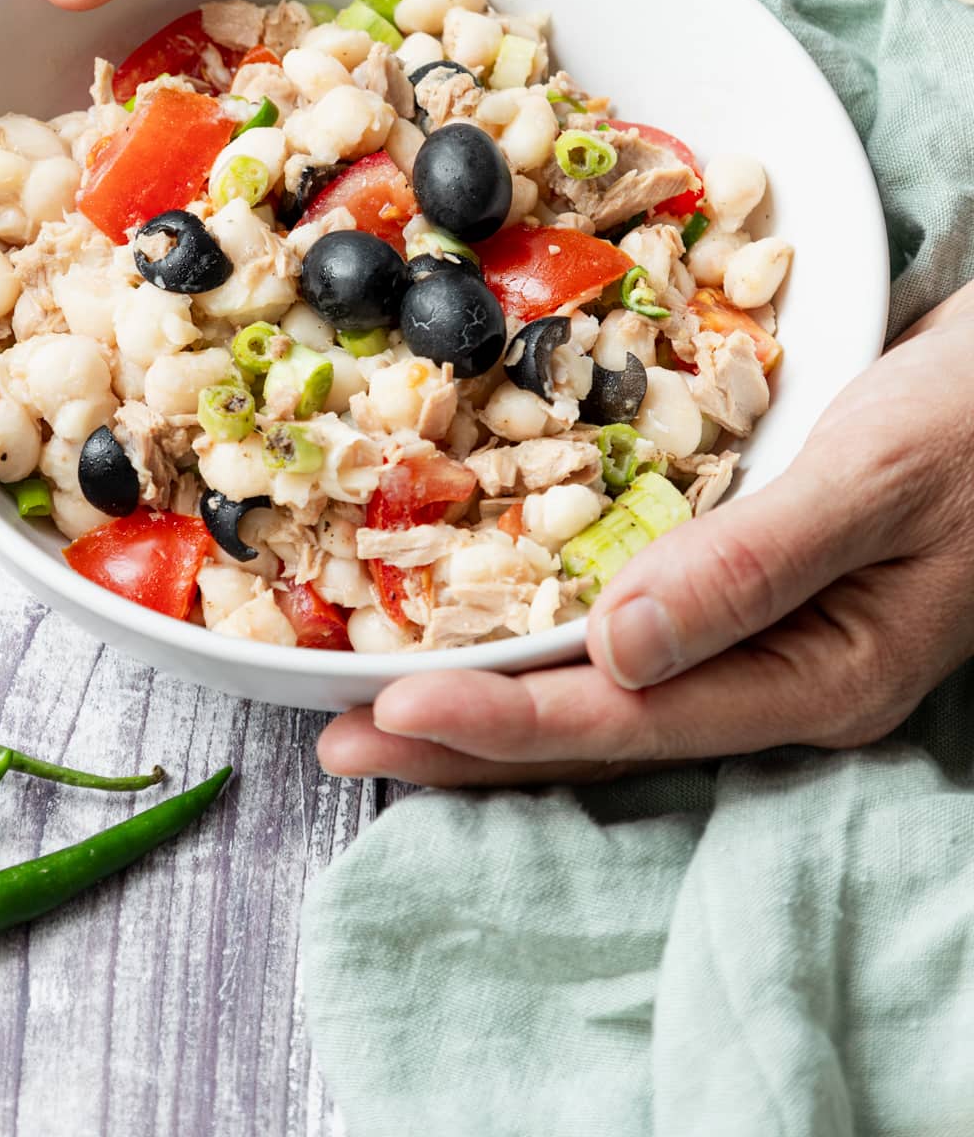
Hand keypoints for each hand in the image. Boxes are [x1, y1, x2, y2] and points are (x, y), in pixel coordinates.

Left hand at [319, 282, 973, 785]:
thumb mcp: (876, 480)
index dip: (506, 720)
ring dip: (499, 698)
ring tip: (386, 708)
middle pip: (607, 729)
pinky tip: (496, 632)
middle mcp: (787, 676)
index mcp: (823, 673)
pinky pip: (638, 639)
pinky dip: (552, 641)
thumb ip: (754, 564)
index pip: (635, 718)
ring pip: (614, 695)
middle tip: (343, 740)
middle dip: (471, 738)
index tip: (394, 714)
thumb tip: (616, 651)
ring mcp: (775, 639)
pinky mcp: (761, 591)